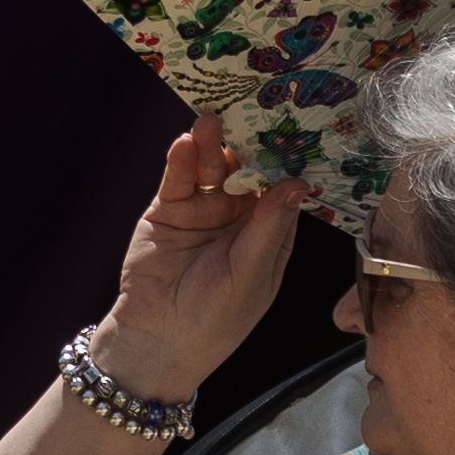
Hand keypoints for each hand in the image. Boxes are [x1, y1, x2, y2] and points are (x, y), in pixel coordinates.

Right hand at [96, 114, 310, 400]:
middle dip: (248, 146)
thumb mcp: (251, 273)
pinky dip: (180, 160)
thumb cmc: (215, 320)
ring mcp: (203, 212)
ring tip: (211, 121)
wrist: (157, 340)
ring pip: (211, 169)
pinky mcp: (169, 211)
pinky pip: (178, 180)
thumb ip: (269, 227)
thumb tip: (298, 184)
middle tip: (251, 113)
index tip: (294, 132)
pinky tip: (184, 143)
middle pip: (246, 172)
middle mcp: (237, 220)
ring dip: (211, 145)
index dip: (286, 164)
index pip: (281, 191)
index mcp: (268, 237)